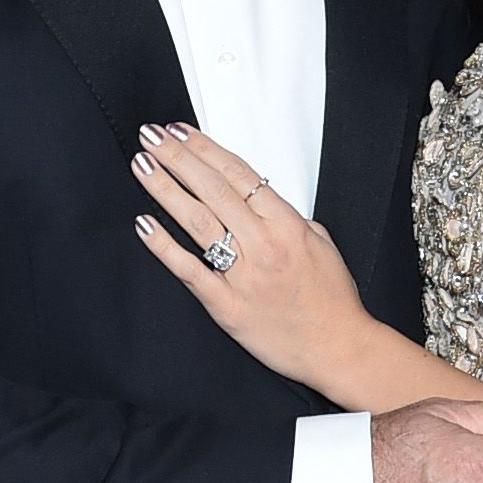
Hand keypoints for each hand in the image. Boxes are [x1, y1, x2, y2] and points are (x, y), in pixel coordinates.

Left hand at [132, 121, 368, 395]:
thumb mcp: (321, 244)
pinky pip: (190, 271)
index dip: (205, 149)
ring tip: (143, 166)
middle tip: (150, 136)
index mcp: (287, 225)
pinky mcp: (228, 307)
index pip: (238, 174)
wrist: (339, 350)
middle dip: (177, 157)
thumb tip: (261, 201)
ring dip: (165, 189)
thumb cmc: (332, 301)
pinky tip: (145, 224)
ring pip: (197, 222)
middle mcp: (264, 245)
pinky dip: (164, 246)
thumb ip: (289, 218)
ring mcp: (244, 277)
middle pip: (212, 189)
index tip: (180, 132)